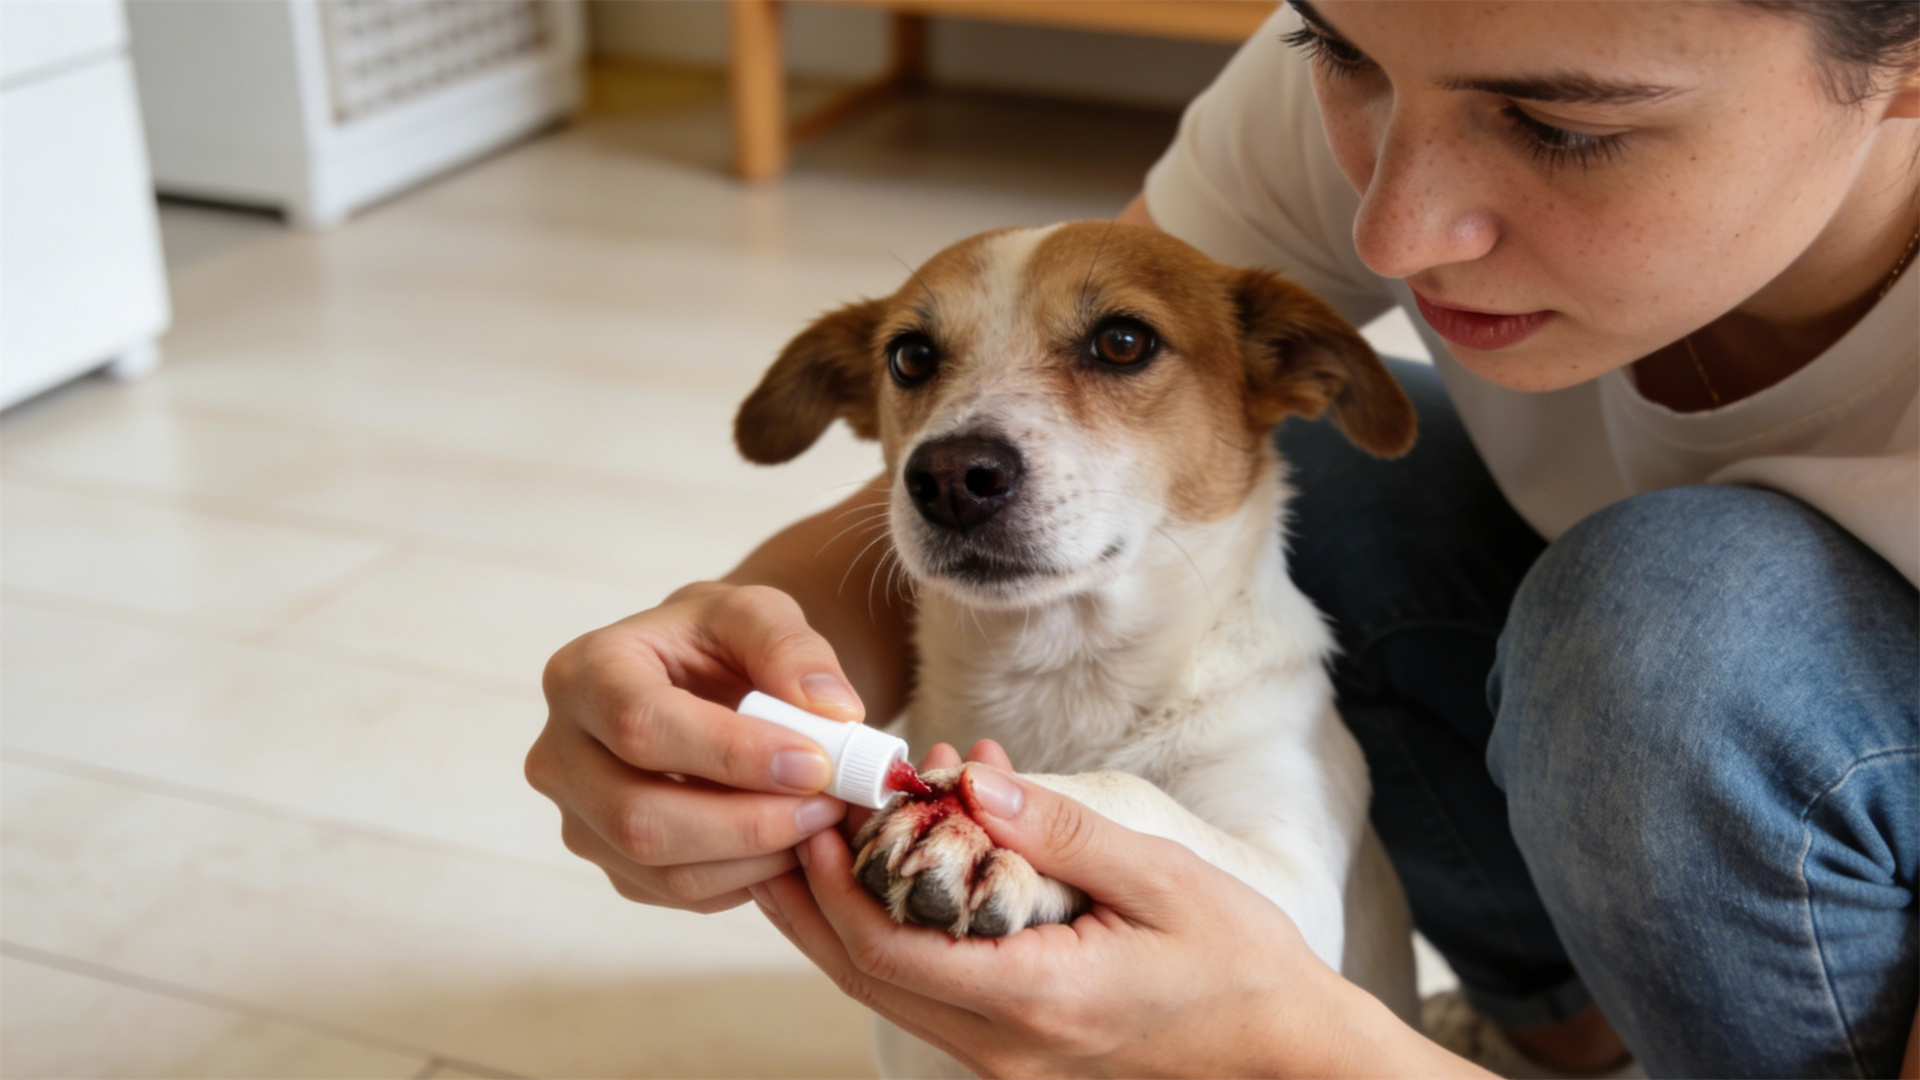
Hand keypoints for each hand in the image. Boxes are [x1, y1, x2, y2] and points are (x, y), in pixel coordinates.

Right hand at [525, 582, 866, 911]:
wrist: (699, 677)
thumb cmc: (720, 641)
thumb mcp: (758, 613)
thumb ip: (793, 648)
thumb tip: (833, 712)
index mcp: (584, 673)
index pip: (641, 725)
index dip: (731, 753)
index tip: (815, 763)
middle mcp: (560, 753)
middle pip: (638, 816)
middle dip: (749, 822)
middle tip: (829, 805)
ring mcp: (578, 817)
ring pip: (661, 868)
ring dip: (757, 857)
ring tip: (819, 821)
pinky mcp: (611, 861)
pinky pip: (678, 892)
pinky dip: (747, 878)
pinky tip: (790, 842)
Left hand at [750, 761, 1413, 1077]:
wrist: (1287, 1055)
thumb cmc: (1240, 965)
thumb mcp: (1160, 877)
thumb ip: (1059, 830)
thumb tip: (972, 786)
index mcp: (1034, 997)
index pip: (889, 946)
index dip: (834, 882)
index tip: (814, 815)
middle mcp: (1004, 1044)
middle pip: (867, 976)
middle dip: (811, 902)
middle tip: (779, 827)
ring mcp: (1008, 1059)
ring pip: (891, 991)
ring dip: (844, 921)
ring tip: (812, 851)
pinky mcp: (1019, 1054)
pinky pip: (932, 997)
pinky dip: (899, 939)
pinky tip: (900, 885)